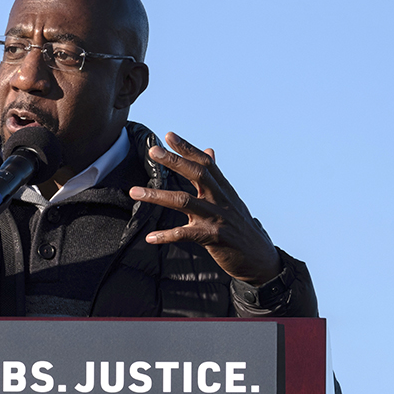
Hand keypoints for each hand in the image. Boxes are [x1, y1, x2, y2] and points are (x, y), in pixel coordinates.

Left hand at [128, 132, 280, 285]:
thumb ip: (216, 176)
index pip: (205, 163)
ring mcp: (217, 218)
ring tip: (134, 192)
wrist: (259, 258)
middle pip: (197, 175)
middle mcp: (221, 200)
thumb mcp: (230, 199)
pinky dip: (166, 235)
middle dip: (174, 161)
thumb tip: (208, 150)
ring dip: (157, 196)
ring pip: (184, 202)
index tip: (169, 135)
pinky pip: (184, 234)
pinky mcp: (213, 238)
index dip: (188, 148)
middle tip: (152, 150)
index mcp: (224, 189)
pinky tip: (149, 237)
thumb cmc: (240, 226)